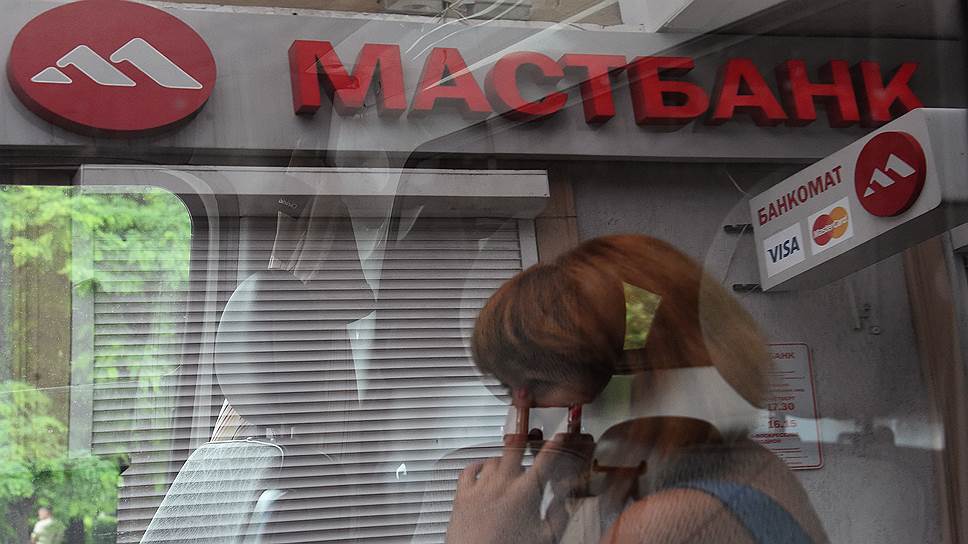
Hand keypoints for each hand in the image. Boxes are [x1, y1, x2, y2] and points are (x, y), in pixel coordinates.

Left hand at [445, 434, 591, 543]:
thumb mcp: (545, 537)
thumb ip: (559, 516)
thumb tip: (565, 500)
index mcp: (525, 493)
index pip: (545, 461)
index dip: (554, 447)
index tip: (558, 439)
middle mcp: (502, 484)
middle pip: (514, 450)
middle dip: (523, 442)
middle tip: (529, 440)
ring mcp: (480, 487)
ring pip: (493, 459)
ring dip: (503, 459)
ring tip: (509, 465)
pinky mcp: (462, 495)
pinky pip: (469, 470)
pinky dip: (478, 466)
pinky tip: (483, 468)